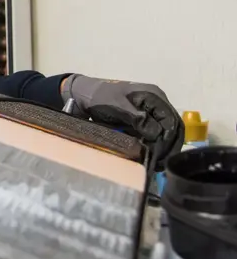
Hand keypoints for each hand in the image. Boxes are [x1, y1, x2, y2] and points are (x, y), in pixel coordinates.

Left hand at [62, 75, 182, 169]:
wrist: (85, 95)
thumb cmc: (100, 98)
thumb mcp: (117, 106)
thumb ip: (137, 118)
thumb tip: (156, 133)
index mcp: (154, 96)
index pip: (171, 120)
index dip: (168, 139)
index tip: (159, 154)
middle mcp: (157, 104)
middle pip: (173, 127)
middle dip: (169, 146)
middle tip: (161, 163)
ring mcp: (151, 112)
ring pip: (167, 132)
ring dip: (164, 148)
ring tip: (158, 163)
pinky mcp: (144, 120)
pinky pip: (156, 134)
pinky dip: (156, 145)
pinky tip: (153, 156)